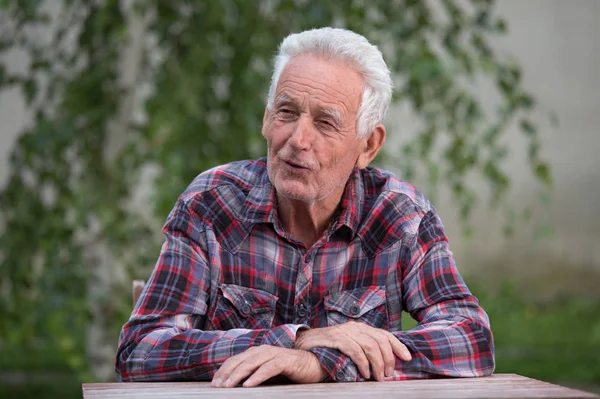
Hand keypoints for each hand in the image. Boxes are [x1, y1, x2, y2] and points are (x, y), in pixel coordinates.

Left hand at [211, 345, 326, 387]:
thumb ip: (253, 374)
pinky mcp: (285, 360)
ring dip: (238, 375)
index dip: (224, 370)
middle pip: (240, 360)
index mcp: (257, 352)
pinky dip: (258, 376)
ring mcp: (274, 354)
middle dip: (227, 373)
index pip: (236, 360)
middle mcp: (264, 350)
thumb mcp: (266, 372)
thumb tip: (236, 384)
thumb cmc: (288, 370)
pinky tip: (249, 384)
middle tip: (217, 385)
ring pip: (252, 363)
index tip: (214, 382)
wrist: (313, 364)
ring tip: (228, 385)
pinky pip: (269, 368)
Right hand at [295, 321, 411, 380]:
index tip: (407, 358)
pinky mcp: (335, 339)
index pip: (384, 334)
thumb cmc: (327, 348)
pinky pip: (355, 350)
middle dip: (388, 359)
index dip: (398, 345)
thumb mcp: (349, 346)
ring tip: (378, 377)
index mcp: (360, 328)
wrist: (302, 343)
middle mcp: (354, 327)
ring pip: (370, 345)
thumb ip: (363, 350)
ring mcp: (345, 332)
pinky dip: (363, 363)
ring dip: (377, 364)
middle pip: (380, 340)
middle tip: (388, 375)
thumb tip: (383, 364)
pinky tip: (364, 373)